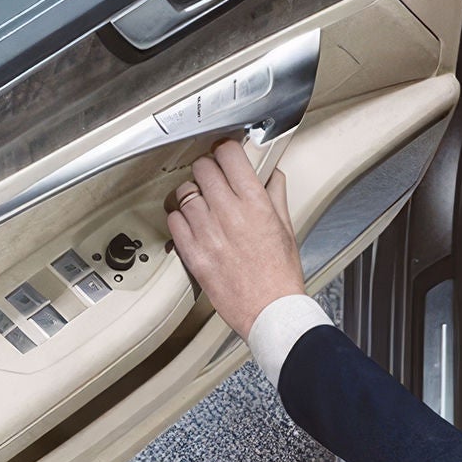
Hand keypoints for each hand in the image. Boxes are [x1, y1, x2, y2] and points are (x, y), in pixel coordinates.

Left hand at [166, 137, 303, 339]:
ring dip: (192, 193)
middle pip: (203, 168)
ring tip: (200, 202)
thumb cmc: (280, 276)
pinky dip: (180, 218)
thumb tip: (272, 174)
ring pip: (184, 193)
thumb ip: (275, 195)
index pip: (229, 155)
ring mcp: (208, 233)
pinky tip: (192, 223)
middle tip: (212, 177)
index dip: (225, 150)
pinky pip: (174, 221)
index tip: (225, 154)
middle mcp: (229, 214)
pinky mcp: (193, 253)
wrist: (270, 311)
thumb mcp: (287, 228)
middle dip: (207, 169)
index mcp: (255, 204)